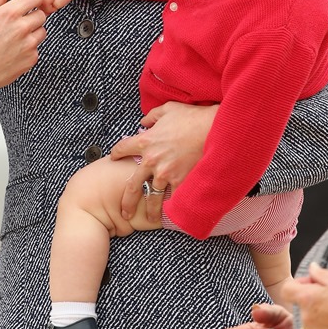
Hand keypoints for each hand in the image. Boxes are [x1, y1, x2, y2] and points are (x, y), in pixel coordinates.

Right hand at [0, 0, 46, 133]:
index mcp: (9, 13)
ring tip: (13, 38)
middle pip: (42, 14)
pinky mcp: (31, 59)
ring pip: (42, 31)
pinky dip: (29, 48)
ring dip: (32, 32)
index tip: (27, 4)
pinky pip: (37, 47)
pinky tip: (13, 51)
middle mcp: (21, 28)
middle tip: (16, 24)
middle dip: (32, 16)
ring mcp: (28, 45)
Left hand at [110, 101, 217, 220]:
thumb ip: (152, 116)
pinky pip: (173, 198)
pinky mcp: (181, 181)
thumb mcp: (167, 109)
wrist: (213, 129)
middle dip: (127, 200)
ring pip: (152, 196)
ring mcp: (165, 173)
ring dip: (149, 209)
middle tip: (124, 211)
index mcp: (145, 141)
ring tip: (148, 219)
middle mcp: (151, 160)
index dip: (116, 153)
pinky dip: (172, 207)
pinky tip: (171, 215)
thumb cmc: (191, 117)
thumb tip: (144, 121)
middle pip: (132, 185)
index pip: (122, 148)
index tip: (114, 158)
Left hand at [283, 261, 327, 328]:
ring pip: (308, 322)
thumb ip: (318, 273)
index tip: (307, 286)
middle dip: (309, 301)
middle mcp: (306, 317)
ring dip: (317, 317)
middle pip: (299, 306)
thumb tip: (311, 268)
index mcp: (307, 298)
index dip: (296, 285)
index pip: (286, 289)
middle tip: (327, 300)